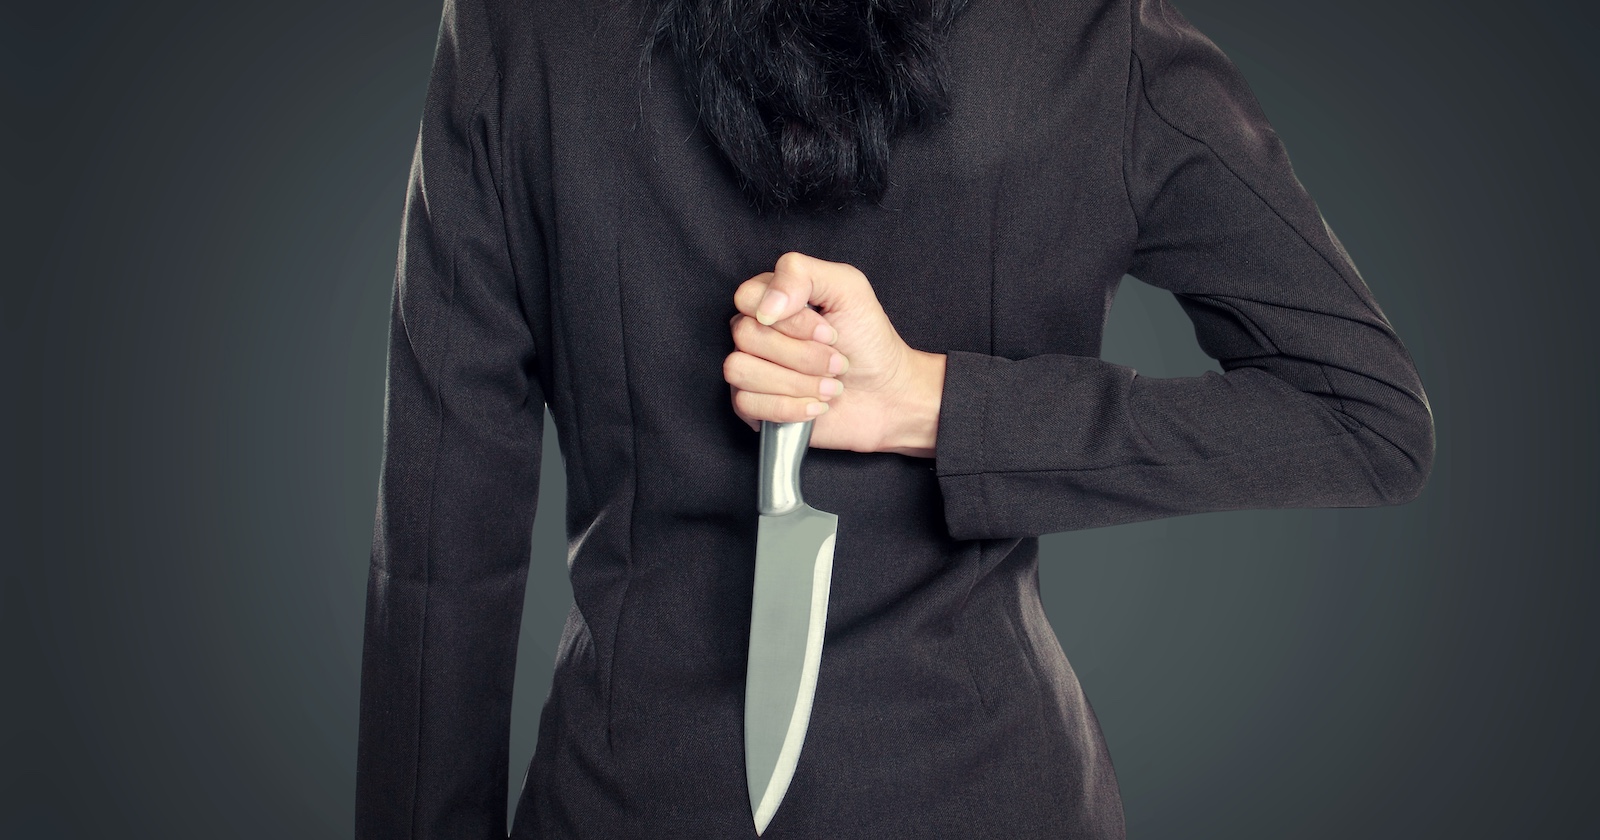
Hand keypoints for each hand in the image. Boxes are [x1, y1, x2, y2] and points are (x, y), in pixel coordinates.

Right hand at [724, 251, 945, 456]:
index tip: (829, 332)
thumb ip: (803, 274)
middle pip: (745, 335)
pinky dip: (788, 407)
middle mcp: (757, 331)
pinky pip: (745, 403)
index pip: (746, 297)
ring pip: (740, 370)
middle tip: (837, 362)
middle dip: (802, 355)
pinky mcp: (753, 405)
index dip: (789, 320)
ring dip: (796, 383)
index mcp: (773, 300)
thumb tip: (766, 306)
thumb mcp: (848, 289)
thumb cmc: (868, 341)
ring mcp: (752, 368)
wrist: (886, 396)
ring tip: (829, 387)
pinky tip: (815, 406)